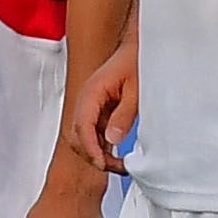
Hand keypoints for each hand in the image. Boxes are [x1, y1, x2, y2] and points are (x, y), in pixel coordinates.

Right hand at [68, 41, 137, 176]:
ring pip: (84, 138)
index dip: (90, 148)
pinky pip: (93, 134)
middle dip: (93, 156)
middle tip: (117, 168)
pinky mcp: (98, 111)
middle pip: (78, 136)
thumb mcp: (137, 90)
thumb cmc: (137, 62)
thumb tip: (111, 139)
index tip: (103, 164)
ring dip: (97, 154)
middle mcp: (86, 100)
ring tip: (120, 165)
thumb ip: (124, 114)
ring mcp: (90, 107)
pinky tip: (117, 156)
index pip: (82, 126)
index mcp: (92, 92)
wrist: (139, 49)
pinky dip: (102, 147)